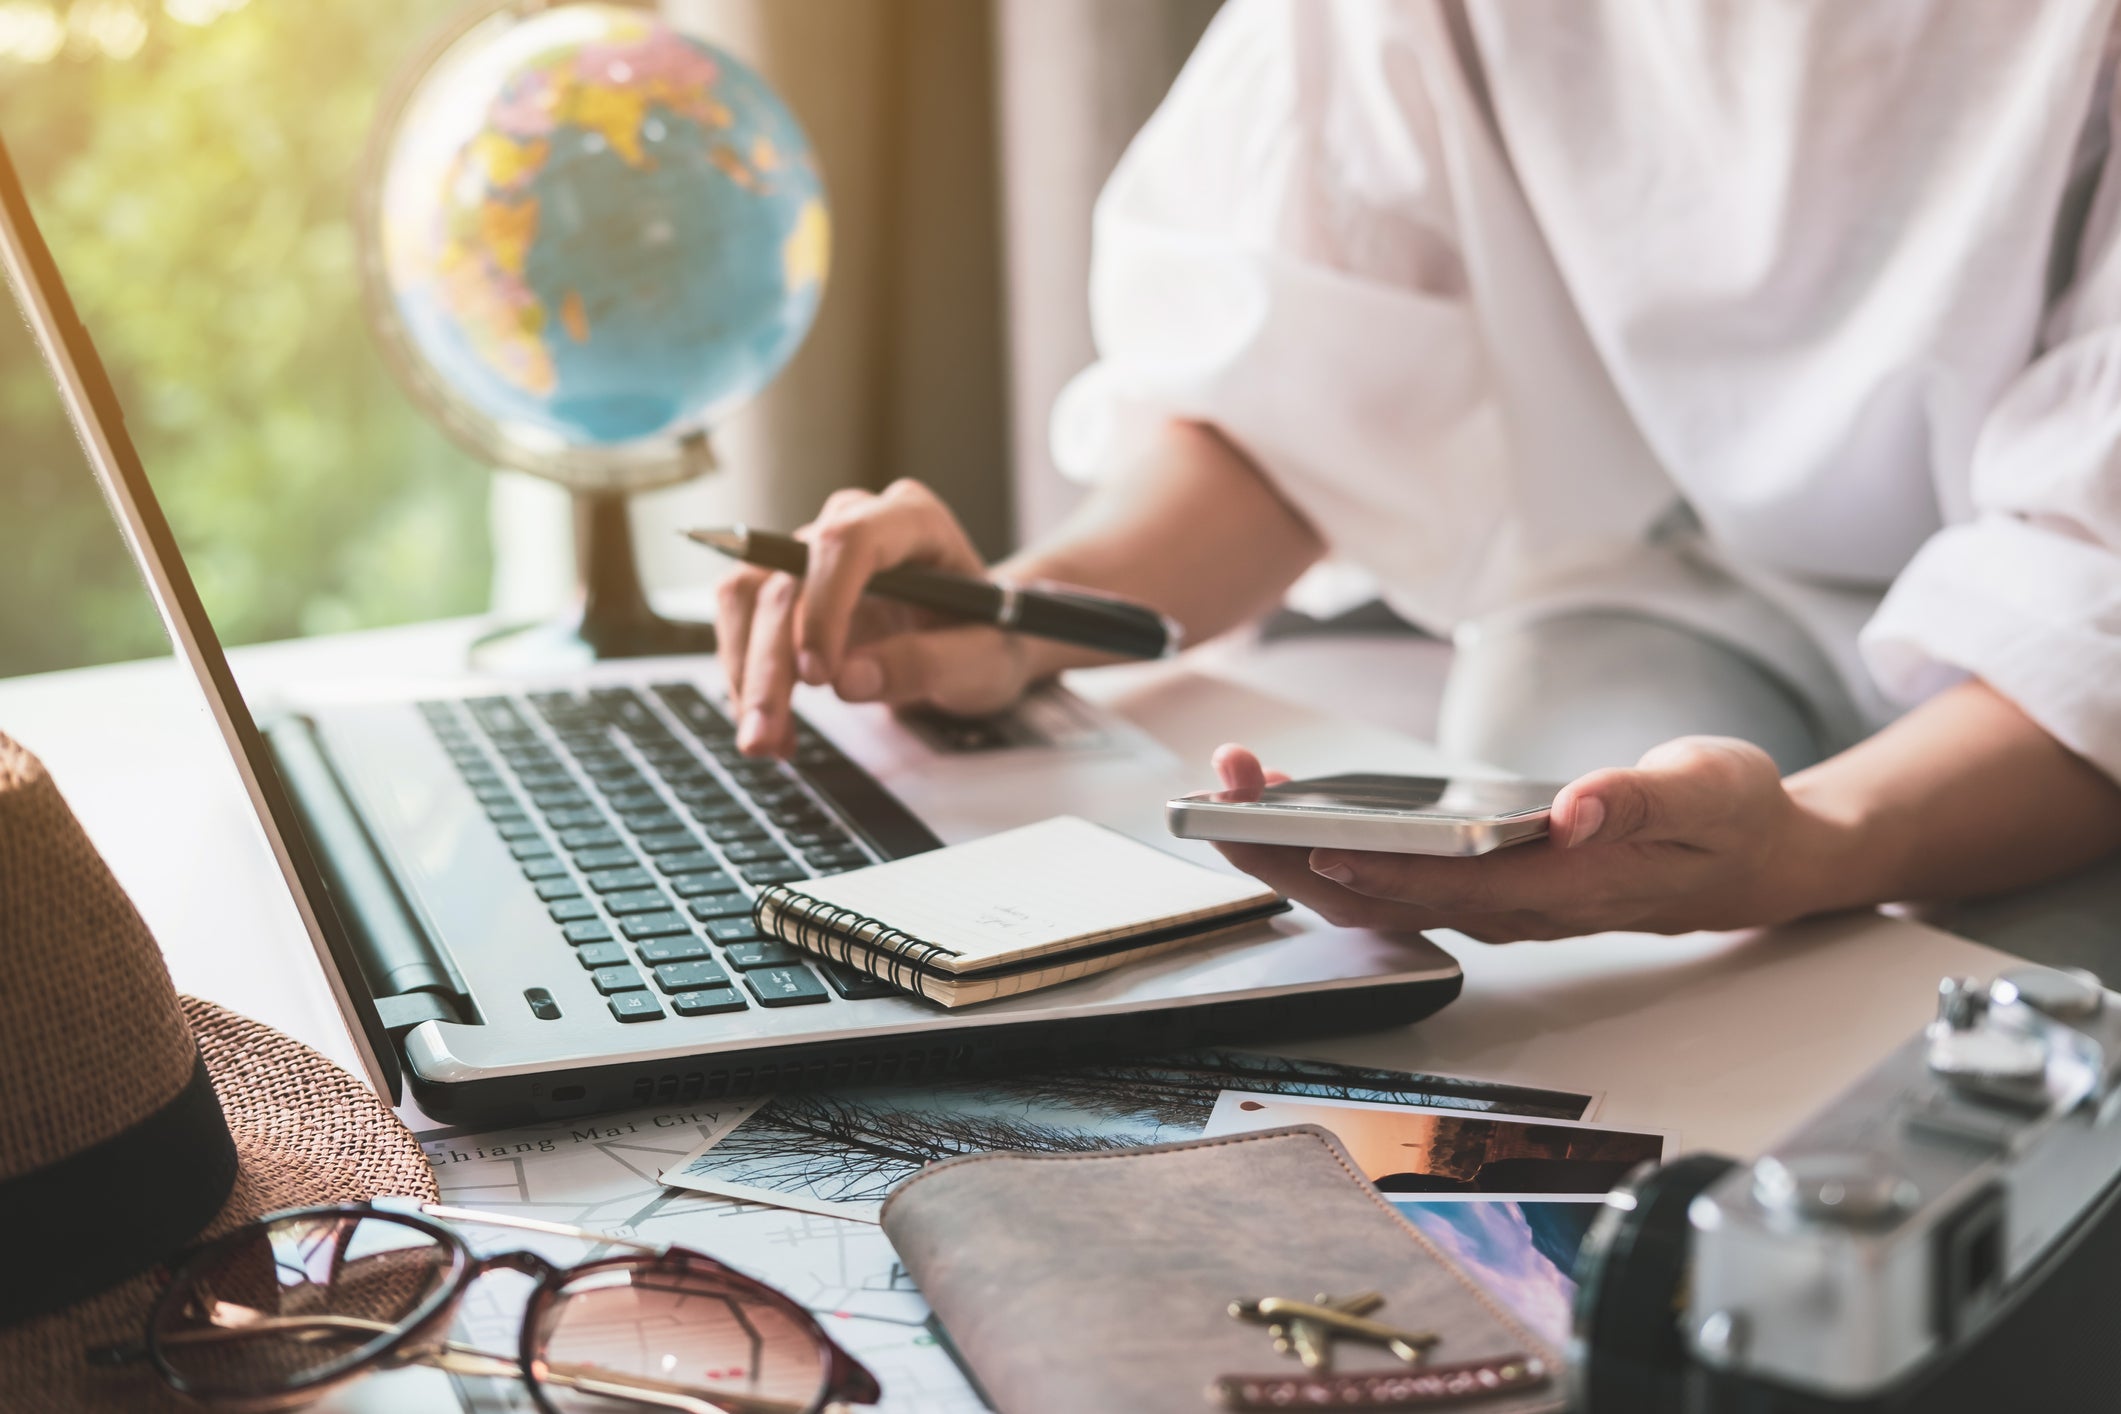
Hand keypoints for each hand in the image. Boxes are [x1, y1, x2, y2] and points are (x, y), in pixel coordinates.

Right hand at [715, 480, 1035, 755]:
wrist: (974, 638)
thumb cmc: (986, 637)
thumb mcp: (982, 661)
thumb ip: (927, 664)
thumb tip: (847, 681)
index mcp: (913, 520)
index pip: (847, 542)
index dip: (824, 605)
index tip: (820, 676)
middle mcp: (854, 522)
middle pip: (786, 578)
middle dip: (769, 664)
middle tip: (766, 735)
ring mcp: (814, 552)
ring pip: (748, 597)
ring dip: (745, 673)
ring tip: (766, 741)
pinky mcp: (787, 586)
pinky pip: (743, 622)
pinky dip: (748, 679)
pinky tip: (776, 727)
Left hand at [1205, 738, 1839, 941]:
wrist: (1755, 860)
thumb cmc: (1730, 822)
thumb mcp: (1708, 790)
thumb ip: (1641, 800)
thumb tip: (1576, 808)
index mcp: (1566, 886)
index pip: (1456, 889)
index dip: (1383, 871)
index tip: (1317, 843)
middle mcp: (1516, 906)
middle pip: (1383, 897)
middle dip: (1295, 851)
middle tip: (1226, 793)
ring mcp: (1492, 901)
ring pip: (1372, 890)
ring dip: (1294, 847)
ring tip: (1235, 784)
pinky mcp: (1480, 885)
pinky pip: (1387, 874)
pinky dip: (1327, 842)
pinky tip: (1289, 803)